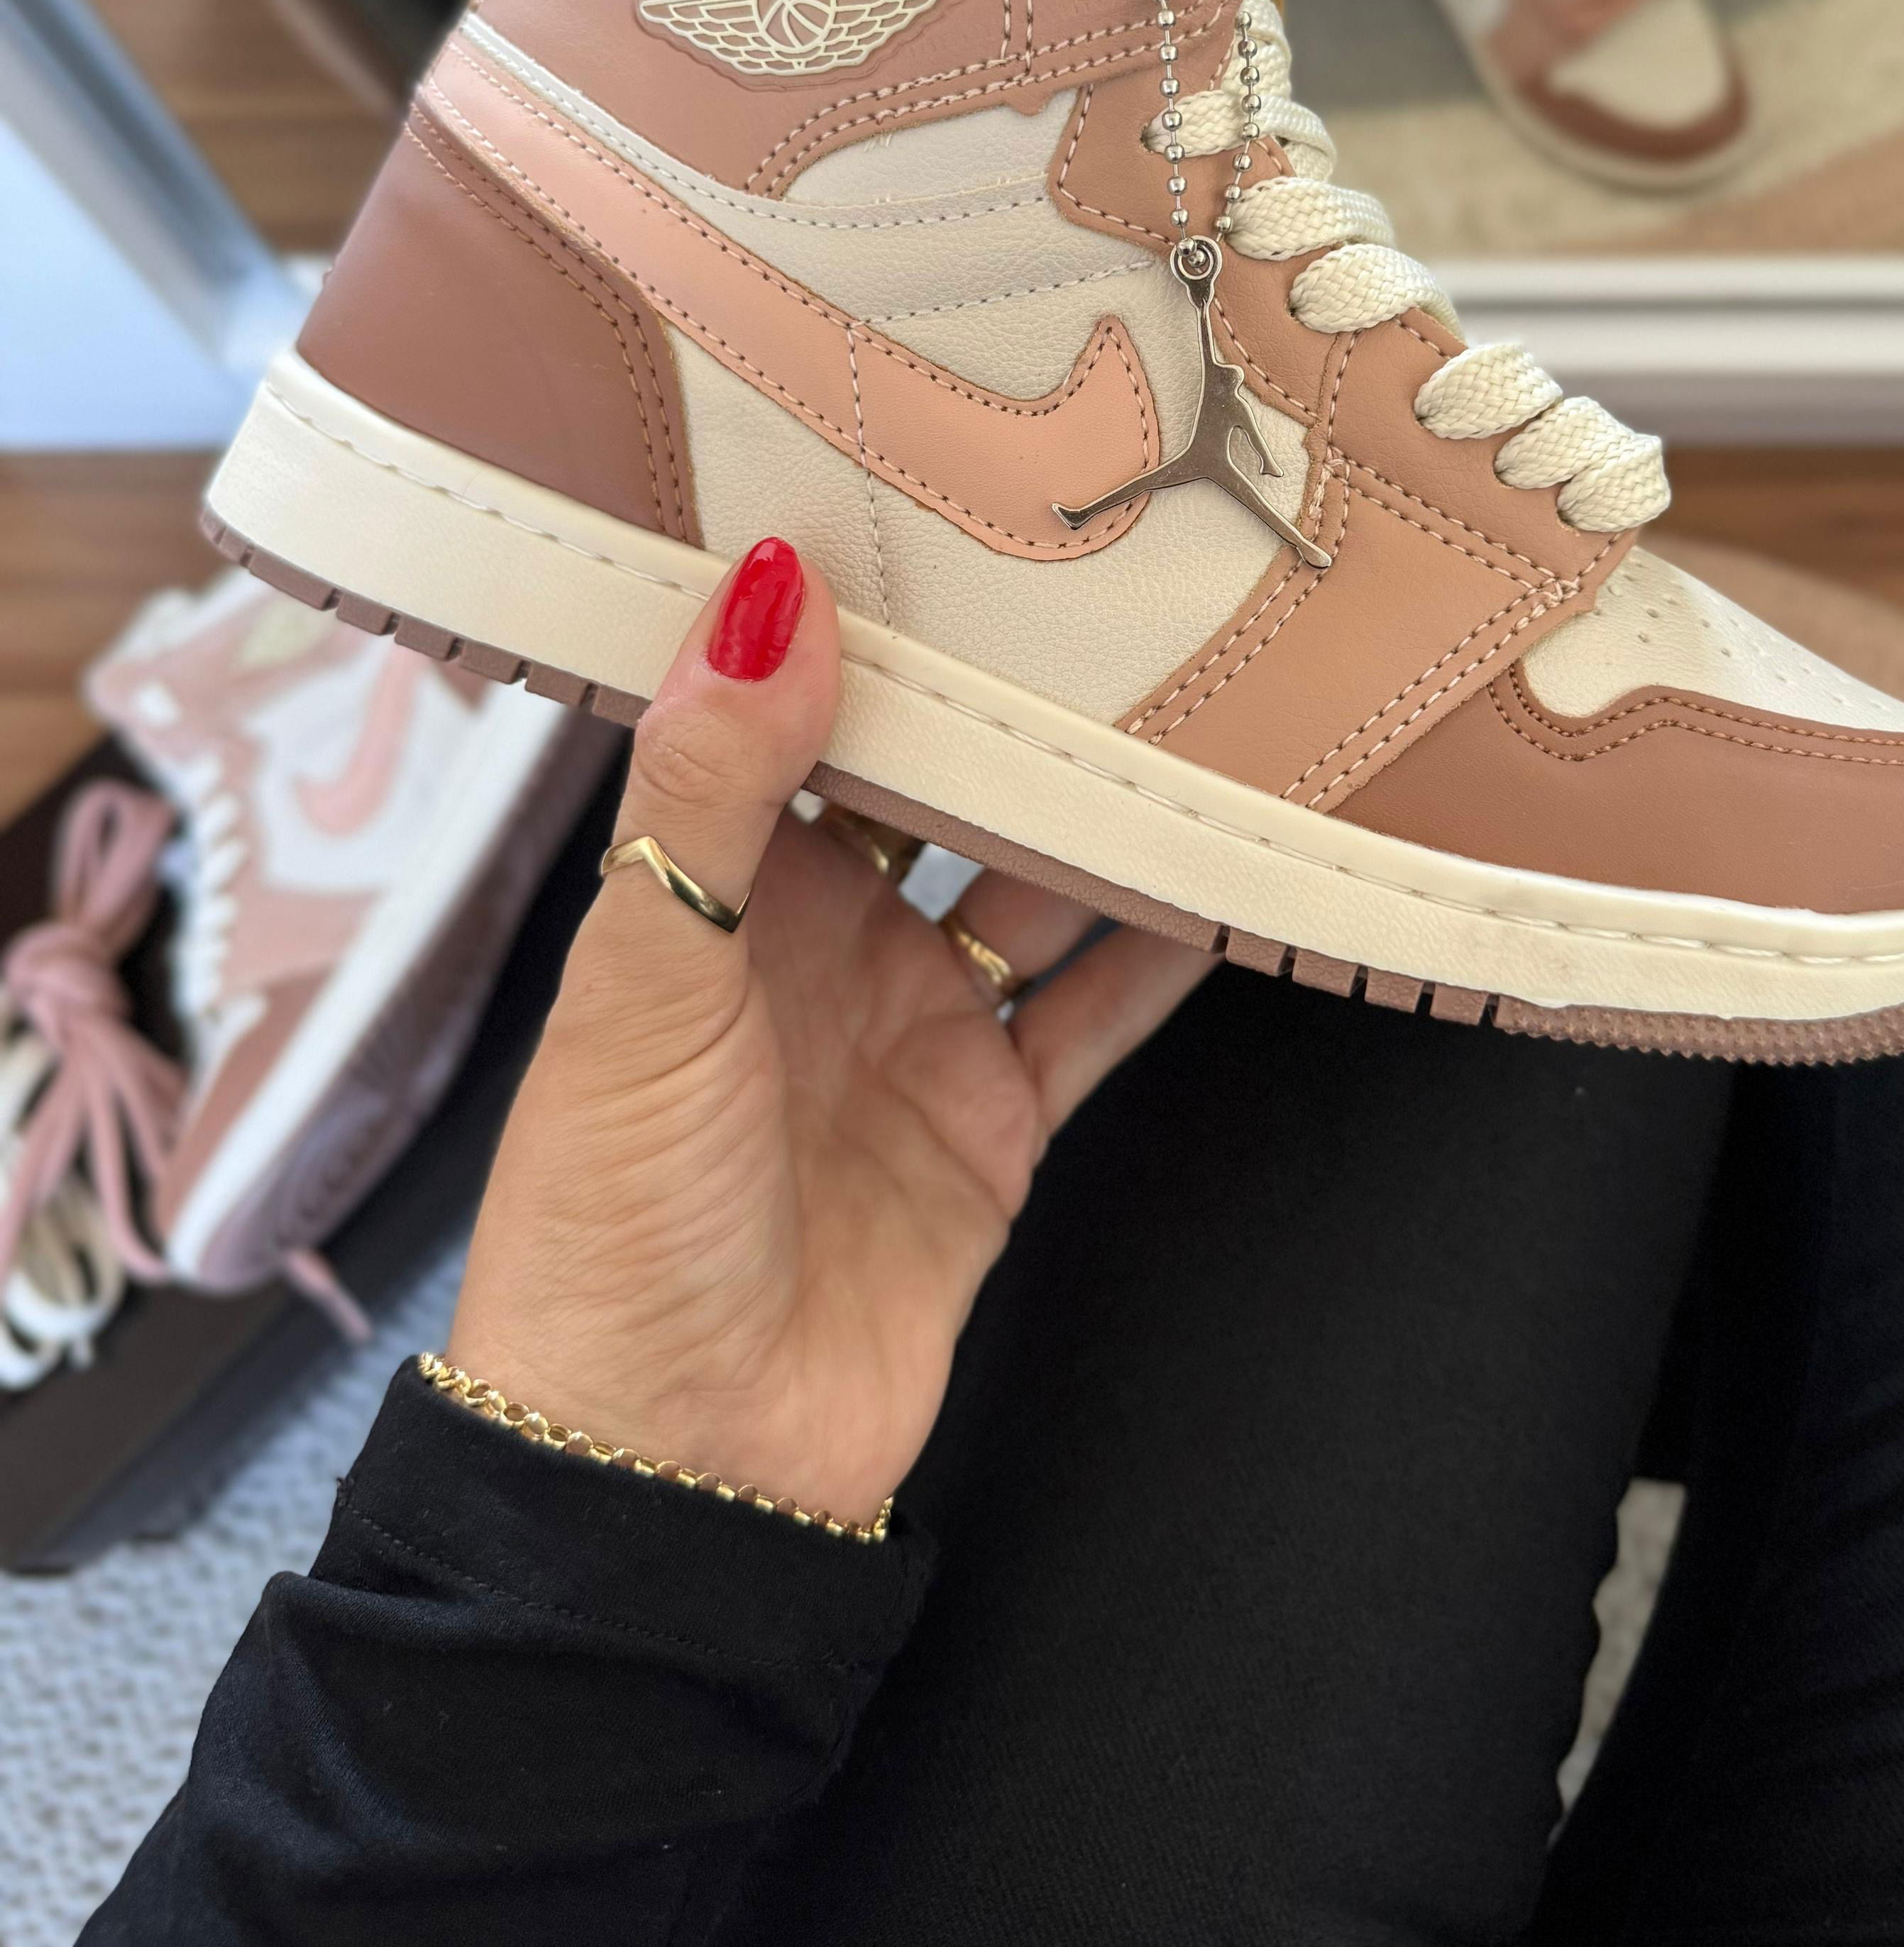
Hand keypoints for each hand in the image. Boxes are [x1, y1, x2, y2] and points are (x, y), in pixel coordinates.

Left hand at [449, 539, 1211, 1522]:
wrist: (675, 1460)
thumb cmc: (608, 1218)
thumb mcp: (641, 981)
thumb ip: (709, 788)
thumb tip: (766, 592)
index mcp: (712, 894)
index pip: (789, 721)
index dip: (851, 626)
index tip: (927, 506)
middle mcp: (820, 946)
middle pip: (932, 794)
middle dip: (1001, 708)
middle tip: (1100, 583)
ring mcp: (915, 1033)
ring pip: (1031, 888)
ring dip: (1097, 814)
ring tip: (1192, 705)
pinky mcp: (993, 1126)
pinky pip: (1095, 1015)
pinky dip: (1162, 952)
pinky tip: (1232, 876)